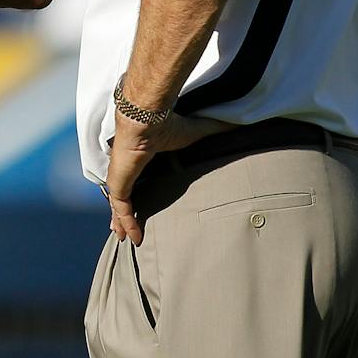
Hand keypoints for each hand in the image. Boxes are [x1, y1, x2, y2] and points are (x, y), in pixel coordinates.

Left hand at [104, 111, 231, 245]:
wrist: (147, 120)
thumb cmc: (168, 124)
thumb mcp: (195, 132)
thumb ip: (214, 129)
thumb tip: (239, 124)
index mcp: (142, 157)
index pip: (139, 178)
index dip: (140, 190)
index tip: (144, 202)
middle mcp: (128, 167)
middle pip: (125, 194)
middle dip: (124, 211)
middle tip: (127, 228)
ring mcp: (121, 176)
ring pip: (119, 204)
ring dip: (122, 221)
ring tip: (126, 237)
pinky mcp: (118, 183)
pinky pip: (122, 209)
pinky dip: (127, 223)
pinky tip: (133, 237)